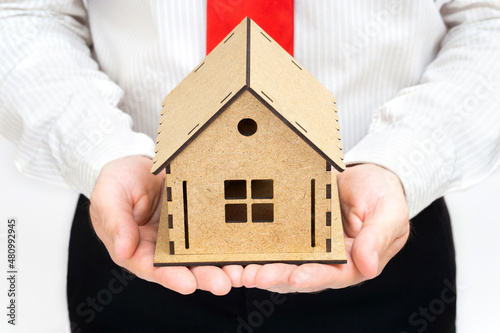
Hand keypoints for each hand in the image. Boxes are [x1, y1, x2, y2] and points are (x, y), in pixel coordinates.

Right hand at [89, 156, 232, 294]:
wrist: (137, 163)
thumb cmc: (118, 181)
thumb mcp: (109, 196)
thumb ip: (115, 221)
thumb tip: (122, 250)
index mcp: (137, 248)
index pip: (153, 268)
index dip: (170, 277)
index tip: (187, 284)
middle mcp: (162, 248)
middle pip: (184, 267)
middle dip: (204, 277)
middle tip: (223, 284)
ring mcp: (183, 235)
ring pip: (203, 255)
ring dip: (221, 266)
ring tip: (239, 274)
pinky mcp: (199, 221)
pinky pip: (214, 232)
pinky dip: (229, 243)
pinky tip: (244, 250)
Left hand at [238, 163, 409, 292]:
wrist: (368, 175)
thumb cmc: (383, 194)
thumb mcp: (389, 212)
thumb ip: (378, 238)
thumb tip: (368, 267)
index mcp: (353, 262)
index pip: (332, 275)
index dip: (313, 277)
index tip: (295, 277)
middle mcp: (327, 260)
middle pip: (299, 274)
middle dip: (275, 277)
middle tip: (252, 275)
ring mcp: (309, 246)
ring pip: (282, 263)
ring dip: (260, 268)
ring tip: (238, 269)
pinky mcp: (294, 231)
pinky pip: (275, 241)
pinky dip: (257, 247)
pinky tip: (237, 250)